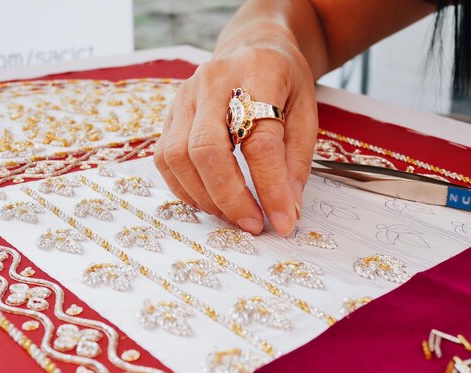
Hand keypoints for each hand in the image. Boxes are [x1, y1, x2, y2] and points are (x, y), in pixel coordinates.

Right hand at [154, 36, 317, 235]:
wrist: (253, 48)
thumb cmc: (283, 82)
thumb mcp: (306, 113)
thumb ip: (296, 161)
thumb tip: (286, 211)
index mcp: (258, 75)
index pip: (260, 141)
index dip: (271, 187)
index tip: (283, 221)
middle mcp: (212, 82)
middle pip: (206, 149)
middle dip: (229, 197)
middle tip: (252, 224)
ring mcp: (184, 97)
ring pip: (177, 157)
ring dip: (204, 197)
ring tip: (232, 215)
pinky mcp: (169, 114)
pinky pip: (165, 159)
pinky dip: (185, 189)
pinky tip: (209, 200)